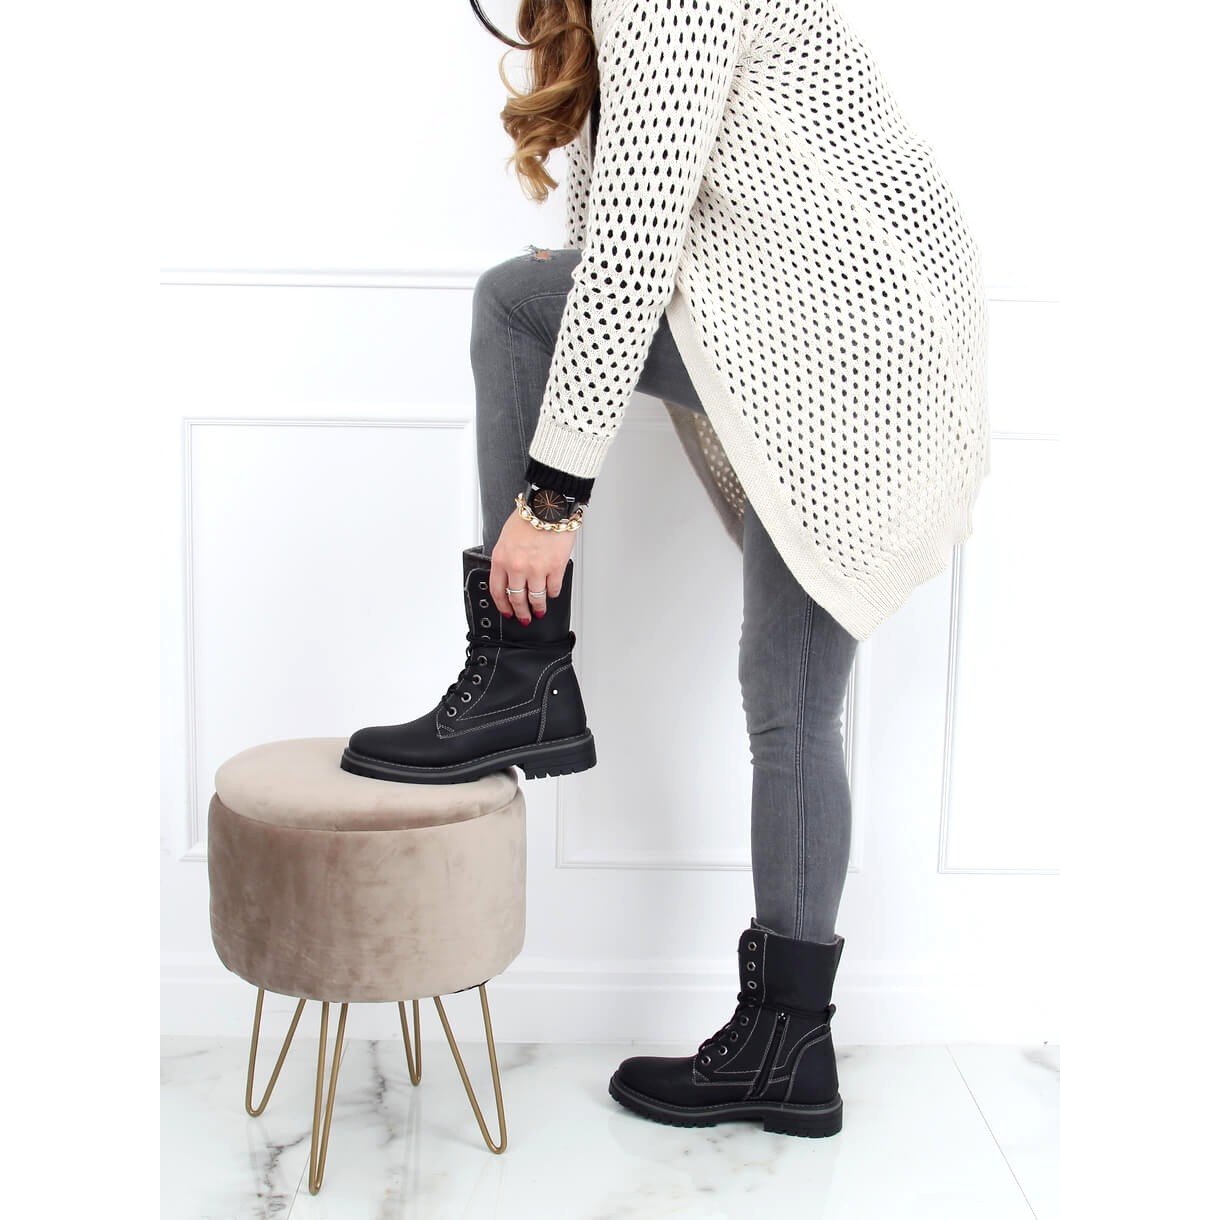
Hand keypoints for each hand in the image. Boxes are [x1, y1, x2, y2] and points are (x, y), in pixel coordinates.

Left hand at [489, 507, 576, 623]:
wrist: (548, 506)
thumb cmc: (529, 517)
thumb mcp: (506, 538)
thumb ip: (506, 559)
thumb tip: (509, 578)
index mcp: (501, 558)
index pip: (497, 591)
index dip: (502, 606)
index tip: (507, 612)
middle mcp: (517, 566)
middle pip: (517, 599)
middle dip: (521, 612)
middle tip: (524, 617)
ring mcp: (537, 569)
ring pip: (536, 598)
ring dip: (538, 607)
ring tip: (540, 610)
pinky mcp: (555, 567)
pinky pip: (554, 589)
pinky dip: (553, 593)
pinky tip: (552, 593)